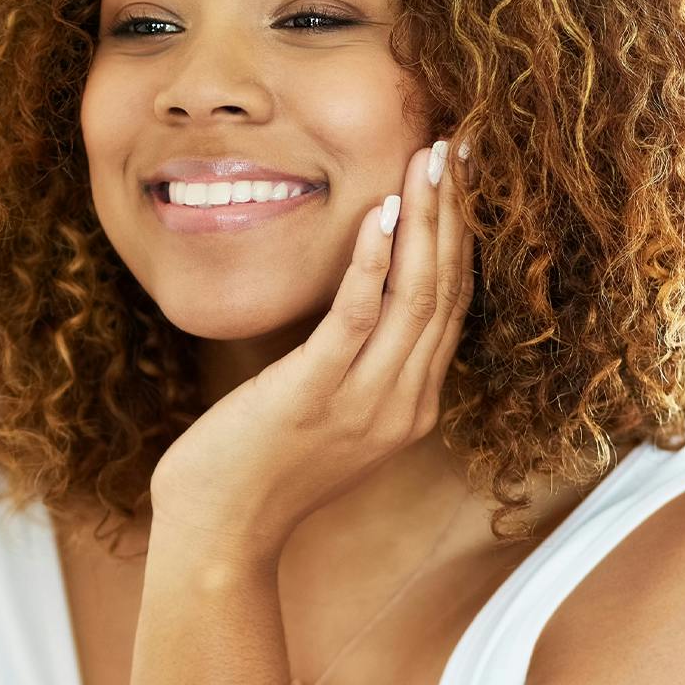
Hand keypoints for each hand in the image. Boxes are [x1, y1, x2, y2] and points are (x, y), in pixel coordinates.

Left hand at [148, 136, 476, 566]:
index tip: (465, 177)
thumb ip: (351, 370)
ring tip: (434, 159)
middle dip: (458, 213)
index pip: (451, 306)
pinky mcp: (315, 396)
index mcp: (410, 405)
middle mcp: (403, 403)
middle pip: (446, 291)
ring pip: (416, 296)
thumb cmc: (255, 474)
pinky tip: (381, 213)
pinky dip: (374, 262)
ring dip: (427, 220)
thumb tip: (354, 311)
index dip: (462, 236)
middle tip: (465, 145)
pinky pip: (357, 318)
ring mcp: (365, 403)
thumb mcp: (322, 418)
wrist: (219, 538)